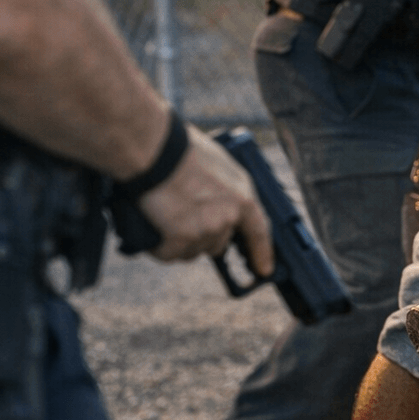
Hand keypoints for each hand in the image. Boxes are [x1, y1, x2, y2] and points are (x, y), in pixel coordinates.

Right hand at [137, 127, 274, 275]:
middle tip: (185, 215)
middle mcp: (227, 219)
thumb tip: (220, 202)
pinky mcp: (178, 242)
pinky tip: (154, 223)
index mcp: (243, 198)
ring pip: (192, 250)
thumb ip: (227, 191)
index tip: (264, 269)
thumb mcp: (221, 165)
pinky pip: (168, 253)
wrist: (156, 152)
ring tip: (166, 213)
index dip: (262, 253)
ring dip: (180, 240)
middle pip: (218, 244)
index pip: (259, 233)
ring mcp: (203, 232)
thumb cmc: (185, 150)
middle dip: (203, 235)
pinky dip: (160, 244)